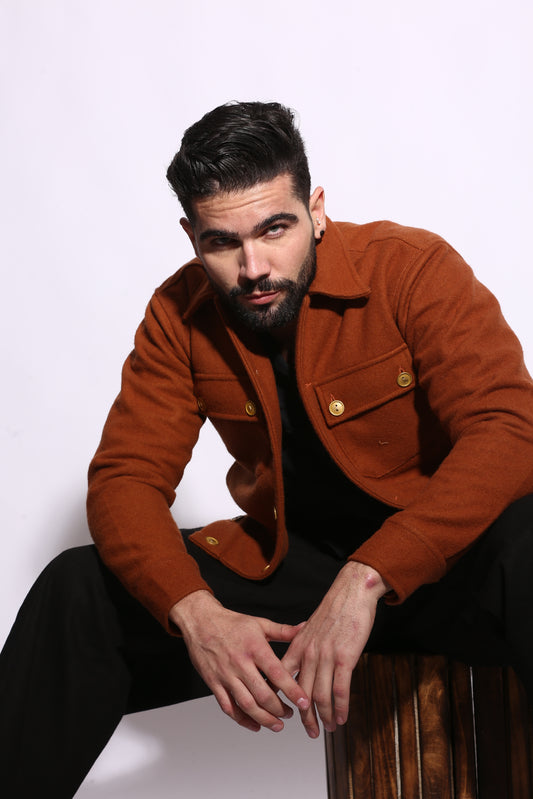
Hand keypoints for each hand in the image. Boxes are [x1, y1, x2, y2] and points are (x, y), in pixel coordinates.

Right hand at [169, 590, 309, 732]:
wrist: (200, 621)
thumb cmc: (230, 623)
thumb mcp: (260, 623)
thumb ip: (283, 630)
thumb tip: (304, 628)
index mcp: (254, 648)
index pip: (277, 674)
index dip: (292, 690)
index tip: (304, 702)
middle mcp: (240, 664)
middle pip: (263, 695)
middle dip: (280, 710)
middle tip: (290, 715)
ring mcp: (226, 675)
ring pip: (247, 705)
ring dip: (264, 719)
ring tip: (276, 724)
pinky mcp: (214, 683)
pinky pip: (228, 707)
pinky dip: (242, 720)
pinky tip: (254, 724)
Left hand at [281, 561, 388, 737]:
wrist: (350, 592)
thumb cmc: (334, 610)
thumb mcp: (310, 628)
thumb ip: (304, 648)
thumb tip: (302, 666)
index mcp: (297, 646)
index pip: (283, 678)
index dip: (283, 699)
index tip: (284, 715)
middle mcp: (308, 653)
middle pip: (302, 694)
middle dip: (306, 717)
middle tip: (310, 732)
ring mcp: (325, 656)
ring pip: (321, 695)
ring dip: (324, 716)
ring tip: (328, 728)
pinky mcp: (344, 657)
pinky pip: (340, 689)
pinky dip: (340, 707)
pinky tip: (342, 717)